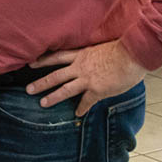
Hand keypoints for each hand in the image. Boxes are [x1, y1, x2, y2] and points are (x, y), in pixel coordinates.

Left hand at [27, 40, 146, 116]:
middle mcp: (80, 66)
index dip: (42, 60)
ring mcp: (87, 79)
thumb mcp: (100, 47)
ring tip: (42, 103)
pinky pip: (86, 102)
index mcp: (81, 54)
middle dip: (41, 83)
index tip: (30, 63)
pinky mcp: (97, 90)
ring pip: (65, 89)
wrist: (132, 55)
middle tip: (28, 89)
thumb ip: (92, 54)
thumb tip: (92, 58)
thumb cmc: (121, 48)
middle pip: (55, 75)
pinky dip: (81, 108)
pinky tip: (77, 114)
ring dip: (53, 97)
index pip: (56, 57)